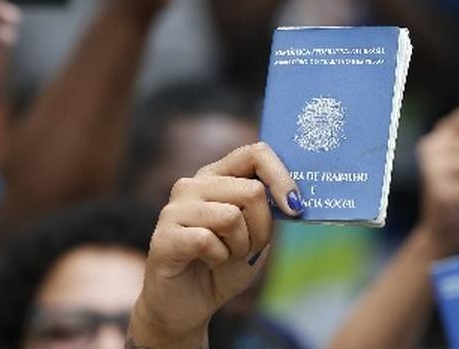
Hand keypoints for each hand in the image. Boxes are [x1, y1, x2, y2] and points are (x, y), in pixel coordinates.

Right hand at [129, 142, 300, 347]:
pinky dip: (219, 259)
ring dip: (240, 246)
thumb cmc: (224, 265)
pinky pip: (208, 240)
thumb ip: (268, 209)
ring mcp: (174, 209)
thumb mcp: (256, 233)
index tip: (295, 207)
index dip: (281, 176)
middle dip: (262, 228)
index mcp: (217, 176)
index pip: (255, 153)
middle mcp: (193, 185)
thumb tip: (294, 196)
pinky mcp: (163, 237)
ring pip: (231, 217)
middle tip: (248, 248)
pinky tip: (208, 263)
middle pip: (252, 191)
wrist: (188, 305)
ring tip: (225, 255)